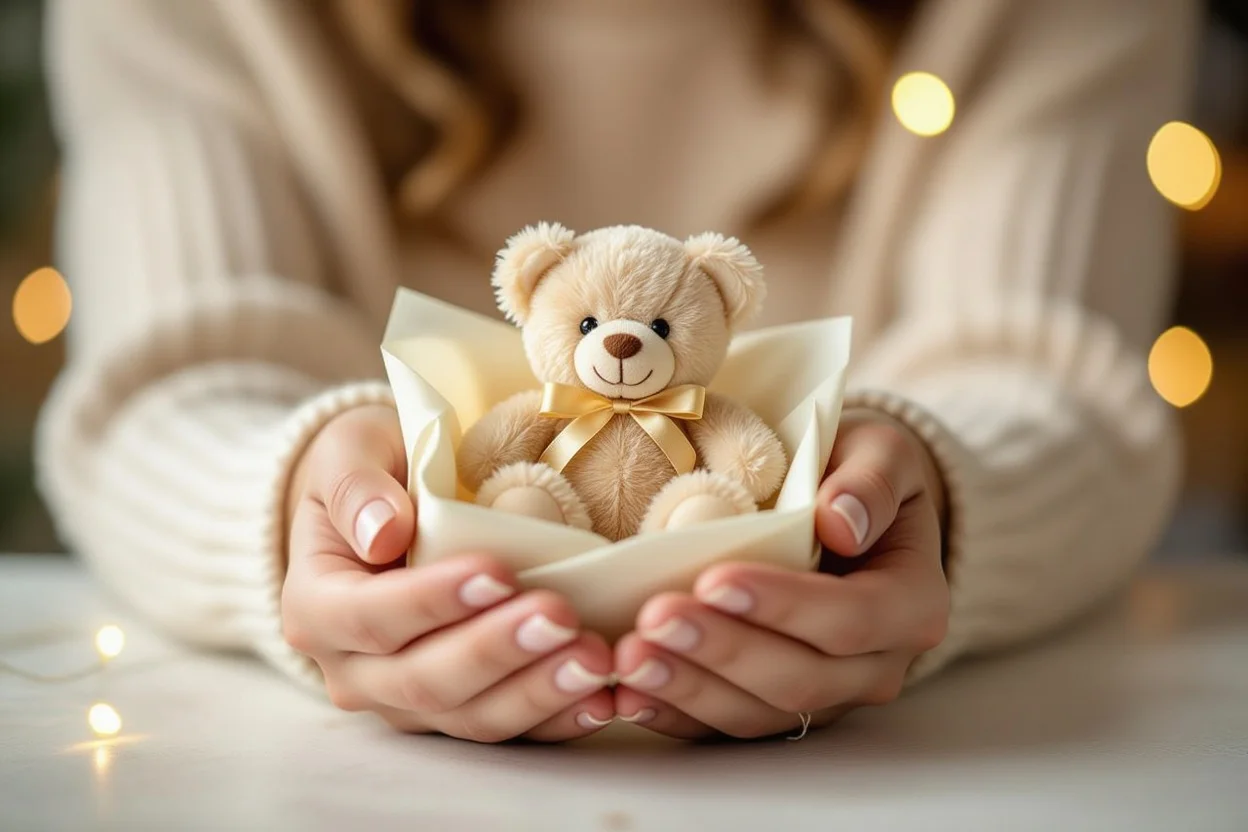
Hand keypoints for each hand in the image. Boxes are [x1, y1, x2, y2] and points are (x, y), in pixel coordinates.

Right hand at [280, 404, 613, 741]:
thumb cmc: (375, 471)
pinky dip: (559, 719)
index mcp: (317, 606)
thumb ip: (355, 483)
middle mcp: (355, 670)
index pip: (370, 617)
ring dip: (537, 693)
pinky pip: (510, 730)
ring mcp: (408, 701)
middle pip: (424, 680)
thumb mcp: (353, 449)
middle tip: (560, 616)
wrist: (389, 511)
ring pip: (471, 717)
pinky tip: (605, 698)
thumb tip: (381, 531)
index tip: (497, 573)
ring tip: (594, 658)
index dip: (432, 602)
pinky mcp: (460, 711)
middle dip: (497, 652)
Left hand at [612, 408, 949, 738]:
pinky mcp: (774, 706)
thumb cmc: (858, 474)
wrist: (844, 510)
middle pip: (800, 679)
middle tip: (654, 617)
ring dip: (688, 690)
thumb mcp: (881, 452)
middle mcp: (875, 665)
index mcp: (911, 604)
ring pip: (757, 713)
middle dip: (721, 651)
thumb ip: (872, 479)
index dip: (784, 606)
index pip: (850, 619)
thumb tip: (841, 519)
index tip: (715, 579)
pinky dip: (673, 714)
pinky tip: (625, 694)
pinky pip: (723, 726)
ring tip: (628, 658)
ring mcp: (825, 696)